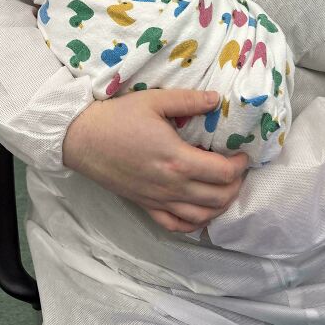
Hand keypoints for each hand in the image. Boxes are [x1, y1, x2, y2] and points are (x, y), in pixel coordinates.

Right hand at [63, 89, 249, 231]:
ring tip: (226, 188)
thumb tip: (217, 99)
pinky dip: (194, 223)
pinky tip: (200, 210)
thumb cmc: (118, 117)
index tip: (242, 154)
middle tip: (238, 170)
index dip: (240, 165)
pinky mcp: (145, 206)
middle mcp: (171, 186)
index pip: (223, 173)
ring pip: (201, 216)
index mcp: (177, 160)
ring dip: (221, 206)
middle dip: (236, 186)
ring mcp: (158, 200)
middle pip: (218, 198)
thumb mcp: (155, 101)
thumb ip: (189, 100)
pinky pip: (176, 225)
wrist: (82, 139)